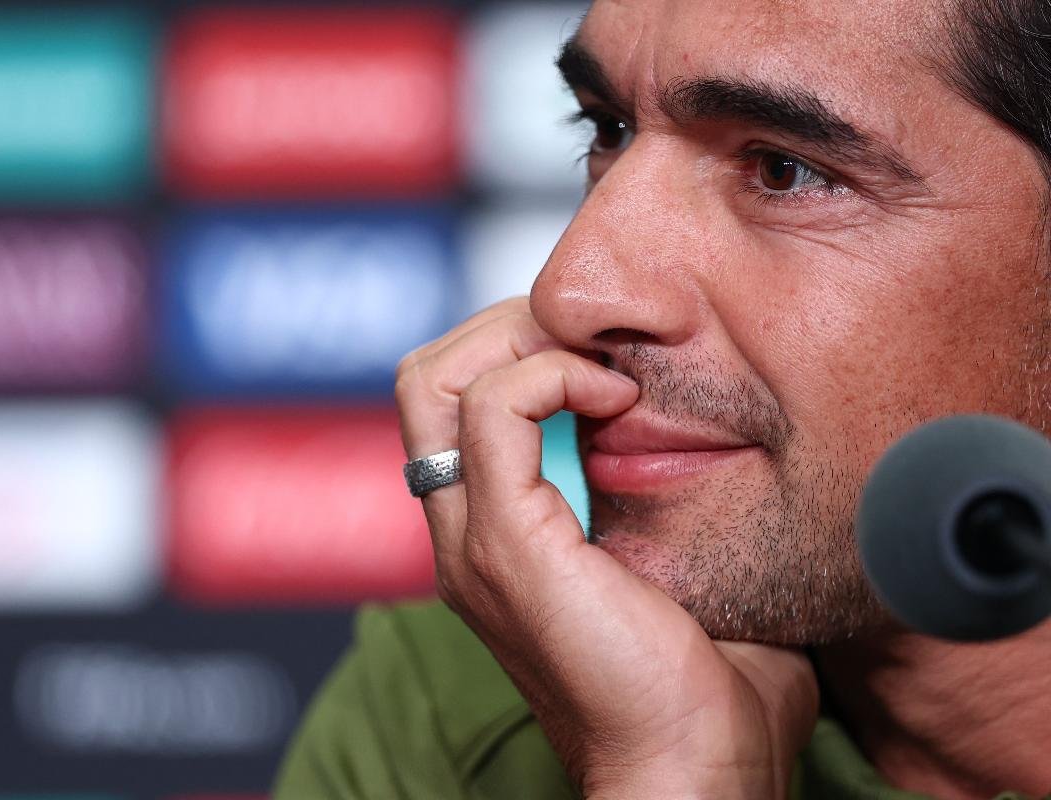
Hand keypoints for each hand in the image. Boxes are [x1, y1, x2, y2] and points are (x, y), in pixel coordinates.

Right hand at [395, 297, 818, 798]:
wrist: (693, 771)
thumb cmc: (706, 686)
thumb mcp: (674, 566)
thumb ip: (661, 503)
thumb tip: (712, 444)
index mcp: (494, 536)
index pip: (454, 402)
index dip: (519, 352)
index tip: (609, 360)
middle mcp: (463, 532)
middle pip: (424, 379)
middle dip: (506, 331)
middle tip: (594, 350)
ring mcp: (472, 539)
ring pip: (434, 380)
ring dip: (521, 344)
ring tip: (601, 372)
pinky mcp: (505, 543)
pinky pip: (494, 410)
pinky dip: (554, 378)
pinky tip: (618, 401)